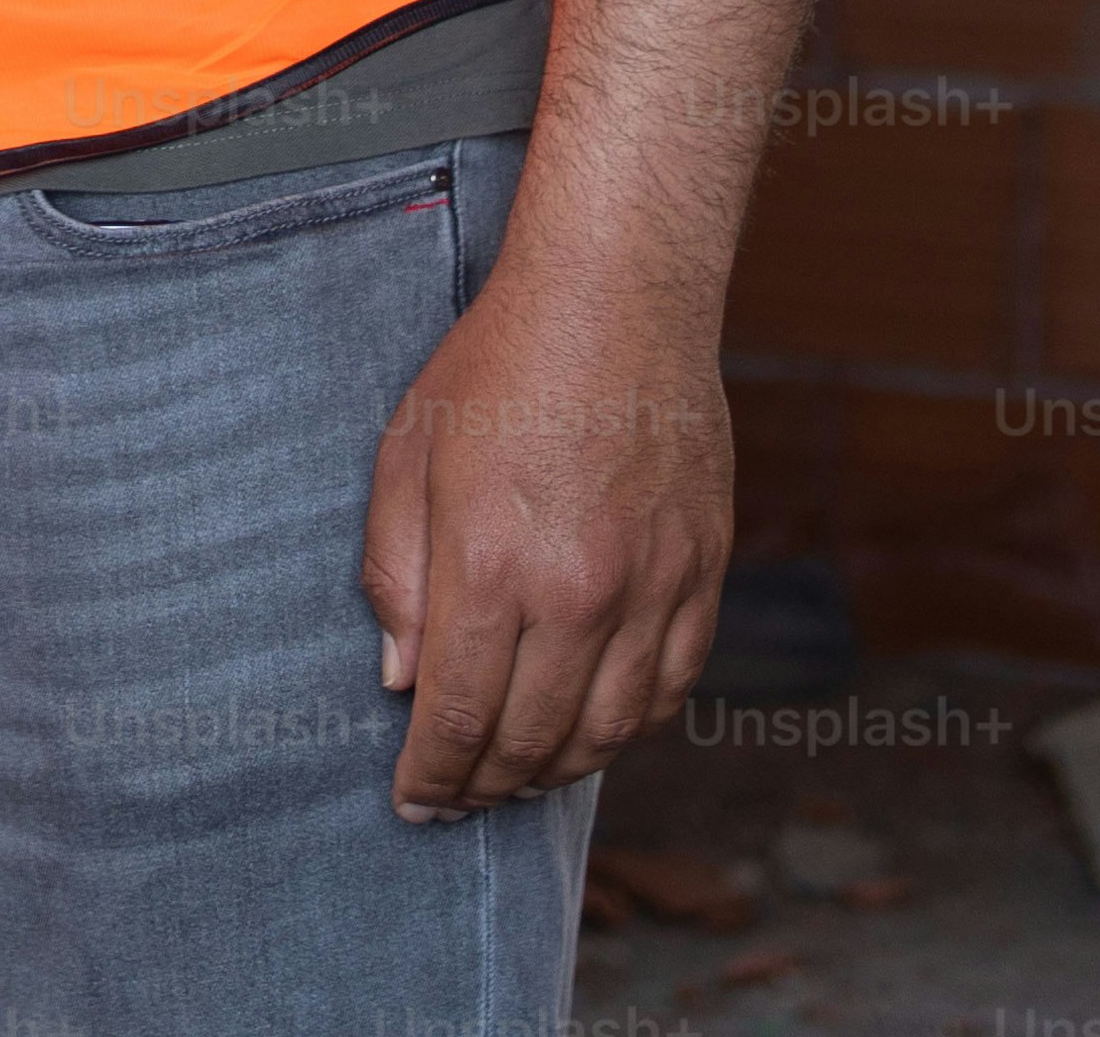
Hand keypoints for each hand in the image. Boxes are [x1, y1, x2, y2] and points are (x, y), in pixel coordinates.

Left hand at [356, 248, 733, 819]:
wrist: (616, 298)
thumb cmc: (497, 368)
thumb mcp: (407, 456)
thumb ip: (397, 575)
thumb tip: (404, 681)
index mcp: (492, 564)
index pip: (459, 715)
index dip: (433, 775)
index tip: (412, 802)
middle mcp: (580, 591)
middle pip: (533, 739)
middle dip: (487, 787)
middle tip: (459, 801)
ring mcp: (653, 585)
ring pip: (612, 730)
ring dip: (560, 770)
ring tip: (520, 778)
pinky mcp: (702, 570)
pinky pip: (674, 684)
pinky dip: (633, 726)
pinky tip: (597, 729)